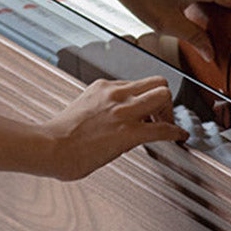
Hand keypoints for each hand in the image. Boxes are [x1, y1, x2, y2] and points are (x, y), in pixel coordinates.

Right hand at [42, 76, 186, 180]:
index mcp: (103, 87)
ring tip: (168, 127)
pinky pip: (163, 129)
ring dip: (171, 114)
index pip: (138, 83)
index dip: (148, 98)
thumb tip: (113, 120)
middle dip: (165, 100)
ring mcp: (123, 111)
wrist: (50, 147)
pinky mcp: (128, 132)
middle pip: (157, 82)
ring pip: (163, 96)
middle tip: (162, 118)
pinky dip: (176, 133)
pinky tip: (180, 138)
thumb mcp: (83, 108)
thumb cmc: (60, 136)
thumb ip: (102, 108)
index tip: (151, 112)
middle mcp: (115, 94)